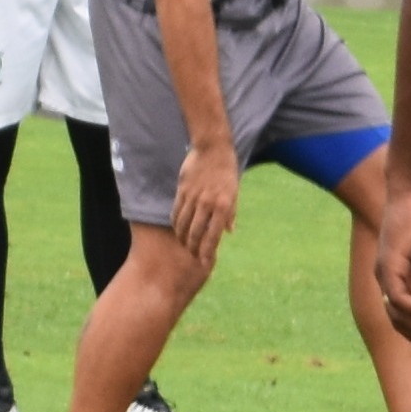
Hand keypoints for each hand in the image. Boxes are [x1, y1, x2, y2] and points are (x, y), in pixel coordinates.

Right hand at [172, 143, 239, 271]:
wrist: (213, 148)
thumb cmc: (227, 171)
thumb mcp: (234, 192)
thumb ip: (230, 213)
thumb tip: (229, 232)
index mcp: (223, 206)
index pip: (213, 236)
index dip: (208, 252)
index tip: (204, 263)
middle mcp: (207, 204)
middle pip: (196, 233)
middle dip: (193, 248)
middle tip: (192, 255)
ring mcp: (194, 197)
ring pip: (184, 224)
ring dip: (183, 237)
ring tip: (184, 244)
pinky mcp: (183, 190)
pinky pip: (176, 211)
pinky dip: (176, 223)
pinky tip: (177, 228)